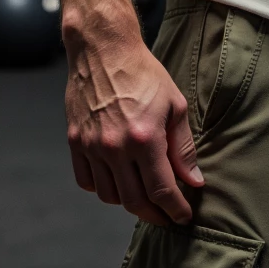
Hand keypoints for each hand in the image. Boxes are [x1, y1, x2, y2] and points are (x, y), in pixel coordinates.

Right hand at [65, 28, 204, 225]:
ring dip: (129, 202)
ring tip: (144, 197)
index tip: (183, 217)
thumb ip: (183, 148)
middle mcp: (114, 147)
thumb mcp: (174, 106)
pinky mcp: (75, 142)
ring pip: (109, 196)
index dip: (174, 209)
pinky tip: (117, 182)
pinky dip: (102, 189)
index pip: (161, 190)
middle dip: (155, 214)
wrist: (104, 50)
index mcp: (144, 138)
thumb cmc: (143, 74)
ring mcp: (91, 146)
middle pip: (134, 201)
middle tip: (167, 216)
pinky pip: (87, 181)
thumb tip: (193, 181)